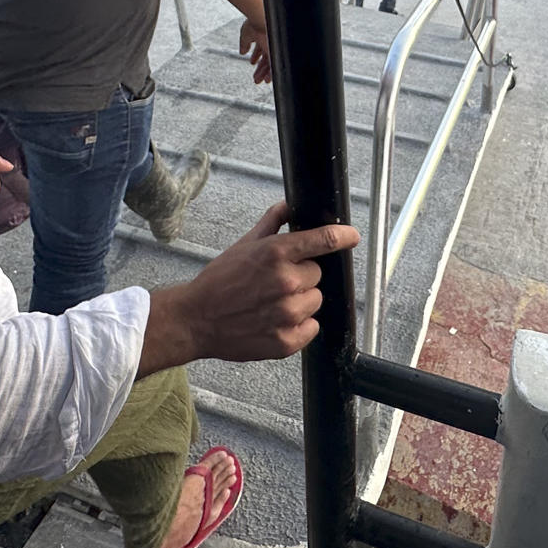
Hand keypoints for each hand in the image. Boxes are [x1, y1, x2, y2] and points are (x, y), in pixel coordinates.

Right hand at [138, 204, 361, 373]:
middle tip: (275, 282)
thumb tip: (289, 206)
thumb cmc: (218, 281)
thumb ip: (271, 224)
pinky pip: (311, 328)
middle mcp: (286, 282)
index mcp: (276, 254)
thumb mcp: (243, 245)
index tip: (351, 236)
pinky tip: (275, 321)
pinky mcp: (286, 341)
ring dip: (300, 302)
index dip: (343, 236)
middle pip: (317, 275)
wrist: (195, 319)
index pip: (324, 240)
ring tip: (272, 303)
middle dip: (302, 276)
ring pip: (315, 301)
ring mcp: (287, 314)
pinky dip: (299, 326)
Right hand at [239, 17, 272, 84]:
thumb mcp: (245, 34)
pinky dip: (271, 73)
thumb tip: (242, 52)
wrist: (262, 19)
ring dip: (265, 74)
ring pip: (271, 64)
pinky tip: (268, 79)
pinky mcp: (276, 52)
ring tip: (261, 81)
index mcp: (262, 37)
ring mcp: (273, 48)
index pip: (260, 50)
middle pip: (266, 59)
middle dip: (261, 70)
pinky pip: (275, 66)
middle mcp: (269, 43)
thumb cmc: (255, 21)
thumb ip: (244, 44)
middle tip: (257, 78)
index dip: (256, 57)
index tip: (252, 63)